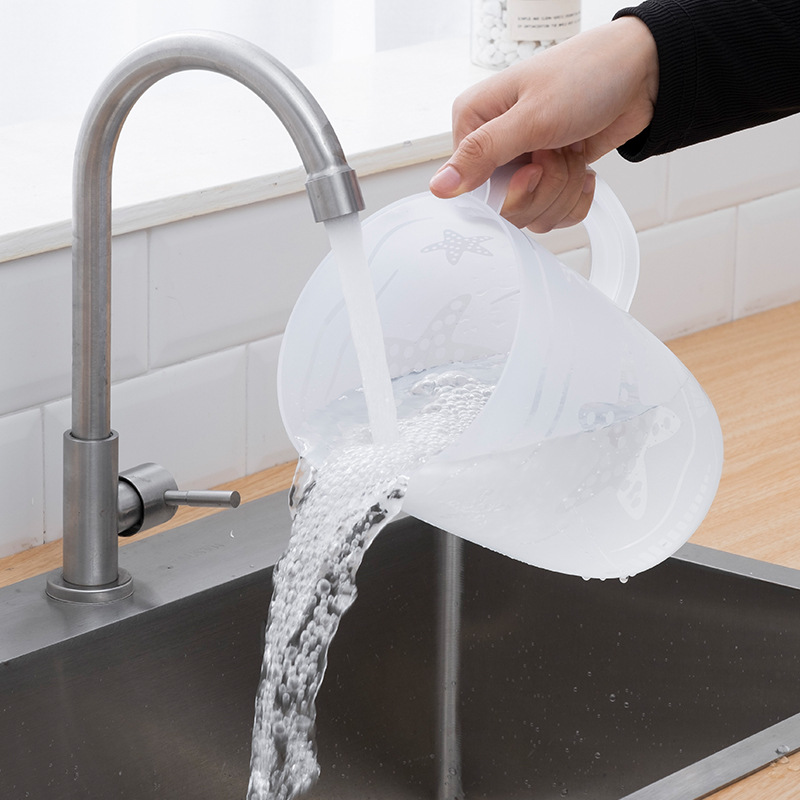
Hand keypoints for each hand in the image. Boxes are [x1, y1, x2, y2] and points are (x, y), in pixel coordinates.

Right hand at [429, 17, 658, 231]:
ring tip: (573, 150)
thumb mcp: (532, 116)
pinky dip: (576, 196)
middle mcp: (494, 147)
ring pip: (533, 214)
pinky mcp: (548, 178)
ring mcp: (523, 164)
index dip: (509, 191)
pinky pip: (554, 213)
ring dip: (564, 187)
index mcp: (474, 124)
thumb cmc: (587, 75)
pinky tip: (583, 167)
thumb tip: (438, 186)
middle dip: (544, 187)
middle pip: (505, 208)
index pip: (472, 189)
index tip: (534, 169)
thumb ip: (482, 154)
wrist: (643, 73)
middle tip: (558, 150)